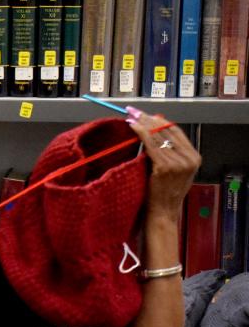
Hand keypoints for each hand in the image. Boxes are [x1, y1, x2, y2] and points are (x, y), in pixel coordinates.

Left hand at [126, 108, 201, 222]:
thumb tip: (155, 128)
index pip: (176, 131)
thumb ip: (169, 152)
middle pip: (167, 131)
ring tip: (131, 118)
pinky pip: (151, 144)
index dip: (160, 121)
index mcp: (194, 157)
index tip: (146, 114)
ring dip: (143, 124)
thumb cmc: (163, 193)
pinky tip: (132, 127)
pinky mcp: (165, 167)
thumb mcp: (174, 171)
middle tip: (135, 112)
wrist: (163, 214)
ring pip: (158, 136)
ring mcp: (178, 163)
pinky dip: (141, 133)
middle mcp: (189, 158)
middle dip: (149, 119)